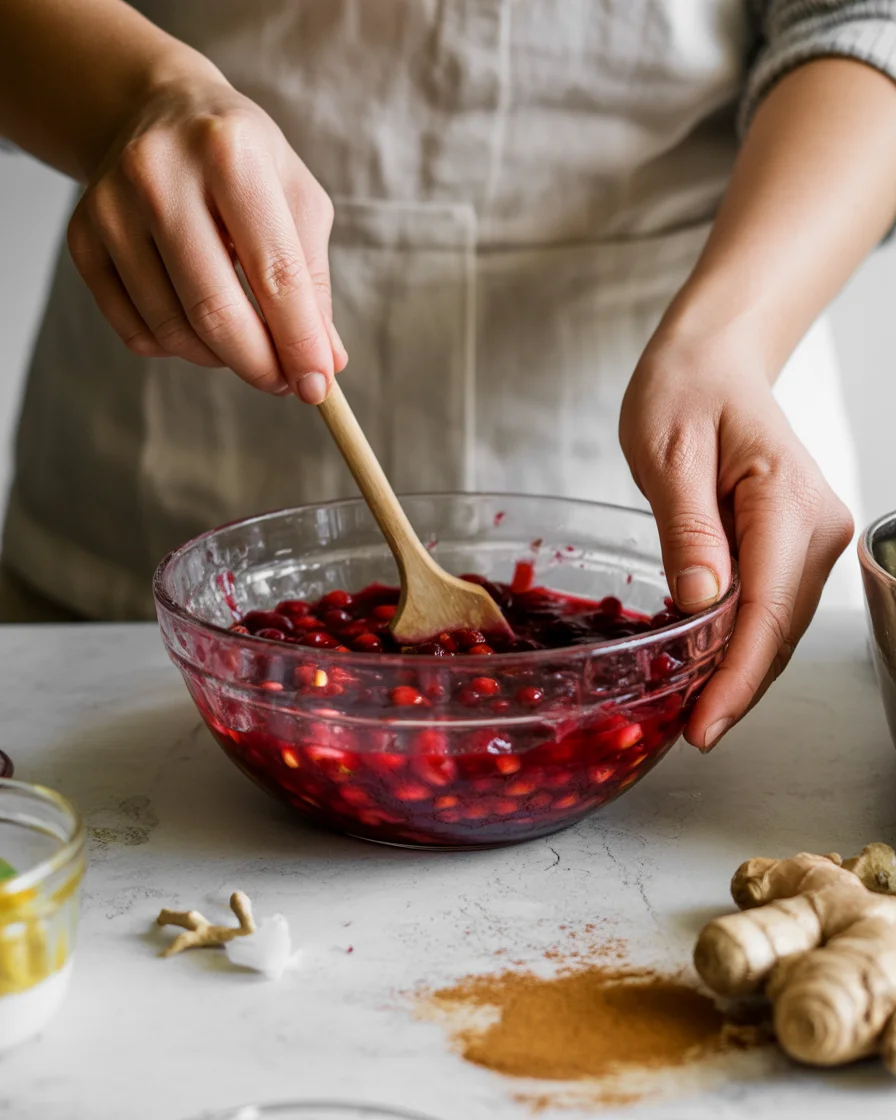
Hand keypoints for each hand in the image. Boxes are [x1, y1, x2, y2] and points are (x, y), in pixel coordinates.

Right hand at [66, 66, 344, 401]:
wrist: (158, 113)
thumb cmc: (242, 162)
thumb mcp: (296, 199)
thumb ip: (312, 281)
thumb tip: (325, 363)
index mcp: (230, 155)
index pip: (275, 274)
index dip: (300, 342)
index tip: (317, 387)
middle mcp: (159, 175)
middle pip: (215, 311)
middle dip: (258, 364)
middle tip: (282, 382)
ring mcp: (111, 208)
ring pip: (173, 331)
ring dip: (220, 358)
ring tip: (244, 341)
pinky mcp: (82, 239)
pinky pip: (137, 332)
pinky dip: (177, 348)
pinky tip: (197, 323)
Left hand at [619, 326, 852, 751]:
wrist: (713, 362)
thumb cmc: (685, 391)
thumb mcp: (667, 453)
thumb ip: (687, 530)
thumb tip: (701, 605)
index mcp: (787, 500)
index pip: (768, 609)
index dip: (737, 677)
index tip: (704, 724)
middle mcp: (816, 526)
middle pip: (781, 630)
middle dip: (737, 687)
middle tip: (689, 732)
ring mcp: (812, 538)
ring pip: (780, 627)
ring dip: (740, 671)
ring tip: (693, 711)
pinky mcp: (795, 545)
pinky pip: (771, 607)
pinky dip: (742, 642)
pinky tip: (708, 667)